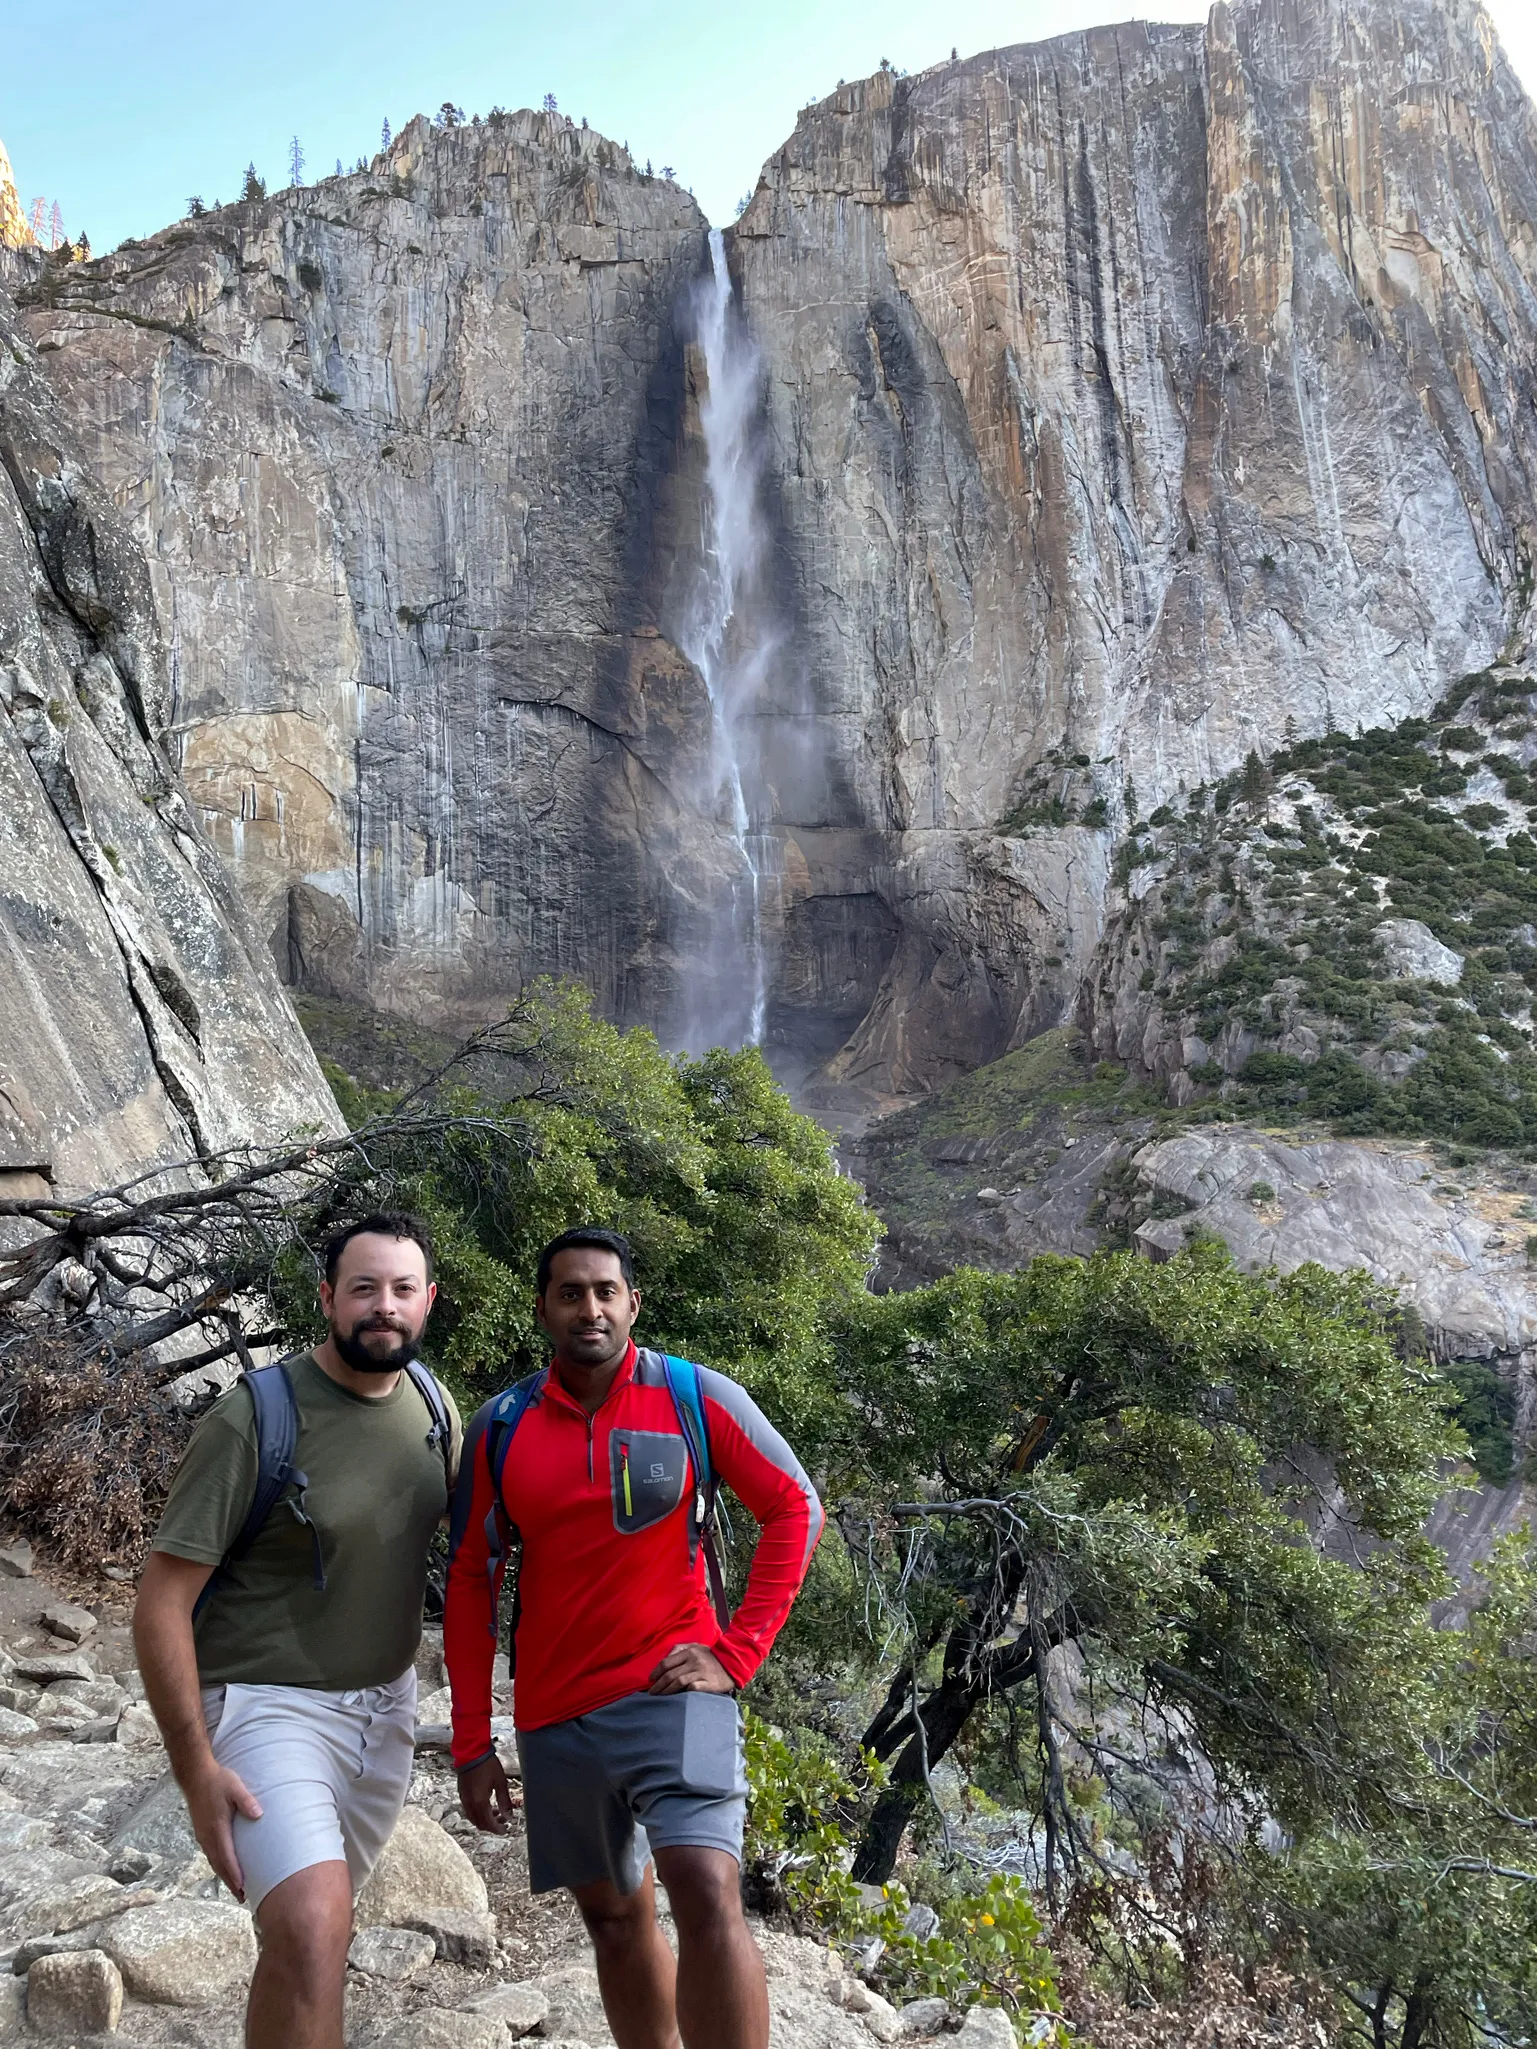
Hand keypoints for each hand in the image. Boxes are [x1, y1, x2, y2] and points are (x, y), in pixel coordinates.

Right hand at [183, 1760, 261, 1899]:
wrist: (195, 1776)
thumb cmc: (218, 1780)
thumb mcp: (235, 1787)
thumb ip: (246, 1801)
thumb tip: (258, 1815)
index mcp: (217, 1828)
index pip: (227, 1857)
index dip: (235, 1874)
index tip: (242, 1888)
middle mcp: (208, 1836)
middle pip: (219, 1865)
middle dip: (230, 1882)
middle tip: (242, 1897)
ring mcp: (203, 1835)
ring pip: (214, 1861)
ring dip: (224, 1876)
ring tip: (235, 1888)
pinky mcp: (202, 1832)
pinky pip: (211, 1854)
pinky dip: (219, 1866)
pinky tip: (224, 1868)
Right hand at [458, 1753, 519, 1833]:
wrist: (471, 1752)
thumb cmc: (487, 1765)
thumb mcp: (500, 1782)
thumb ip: (505, 1801)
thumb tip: (509, 1816)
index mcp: (479, 1802)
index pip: (488, 1823)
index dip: (497, 1829)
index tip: (506, 1830)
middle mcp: (470, 1804)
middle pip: (480, 1823)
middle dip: (492, 1826)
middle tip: (503, 1821)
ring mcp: (464, 1799)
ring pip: (474, 1818)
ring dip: (485, 1819)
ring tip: (497, 1812)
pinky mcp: (462, 1794)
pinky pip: (469, 1810)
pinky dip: (478, 1813)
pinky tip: (487, 1805)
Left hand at [647, 1642, 734, 1694]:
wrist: (732, 1663)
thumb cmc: (709, 1656)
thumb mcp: (695, 1647)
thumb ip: (679, 1649)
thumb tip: (665, 1658)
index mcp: (689, 1652)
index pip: (667, 1662)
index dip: (656, 1672)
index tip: (650, 1680)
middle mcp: (694, 1661)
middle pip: (670, 1674)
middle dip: (658, 1685)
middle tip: (651, 1693)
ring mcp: (702, 1672)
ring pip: (679, 1682)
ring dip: (667, 1691)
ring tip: (660, 1697)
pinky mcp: (709, 1683)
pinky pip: (693, 1688)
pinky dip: (683, 1692)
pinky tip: (677, 1697)